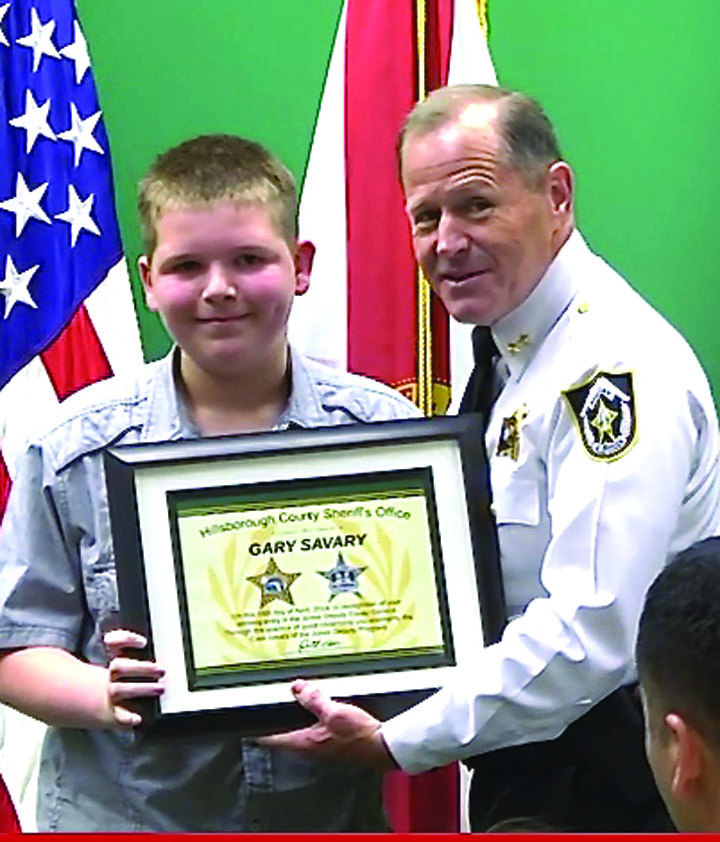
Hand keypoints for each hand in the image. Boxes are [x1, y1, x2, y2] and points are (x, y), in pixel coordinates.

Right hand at [103, 629, 164, 727]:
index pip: (113, 644)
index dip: (125, 639)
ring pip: (120, 689)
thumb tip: (146, 642)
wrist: (83, 704)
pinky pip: (115, 718)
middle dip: (142, 668)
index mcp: (110, 661)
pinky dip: (126, 719)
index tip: (143, 642)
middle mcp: (106, 676)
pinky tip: (137, 719)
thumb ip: (126, 648)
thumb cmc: (107, 681)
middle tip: (161, 670)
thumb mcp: (111, 662)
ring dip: (142, 689)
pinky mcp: (108, 716)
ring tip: (160, 689)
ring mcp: (106, 696)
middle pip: (119, 667)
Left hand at [259, 679, 398, 769]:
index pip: (271, 738)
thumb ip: (314, 699)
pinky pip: (314, 726)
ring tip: (295, 697)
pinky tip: (320, 703)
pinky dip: (311, 714)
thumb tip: (297, 688)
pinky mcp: (331, 741)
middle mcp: (309, 746)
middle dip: (278, 716)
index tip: (246, 720)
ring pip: (299, 728)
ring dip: (296, 714)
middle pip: (284, 731)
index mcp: (304, 742)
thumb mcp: (334, 712)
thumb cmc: (359, 736)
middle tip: (271, 700)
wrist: (383, 747)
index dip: (257, 728)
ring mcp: (320, 745)